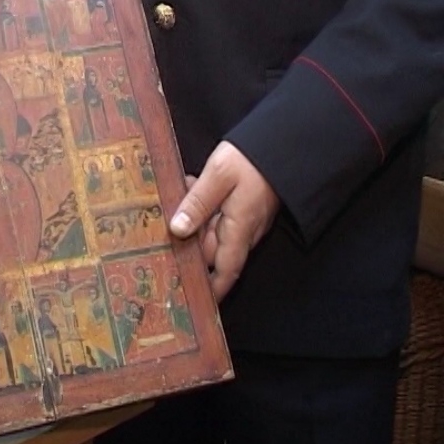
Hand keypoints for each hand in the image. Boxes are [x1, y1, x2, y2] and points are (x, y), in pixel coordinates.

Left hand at [170, 141, 279, 300]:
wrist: (285, 141)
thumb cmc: (253, 159)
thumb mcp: (218, 176)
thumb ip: (197, 203)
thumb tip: (177, 229)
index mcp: (239, 229)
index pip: (225, 271)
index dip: (211, 289)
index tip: (194, 302)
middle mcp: (244, 230)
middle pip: (210, 251)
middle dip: (186, 244)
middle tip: (158, 235)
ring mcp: (245, 219)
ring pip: (211, 230)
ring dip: (192, 219)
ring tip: (176, 196)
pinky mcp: (244, 206)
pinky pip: (217, 215)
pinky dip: (200, 205)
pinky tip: (189, 186)